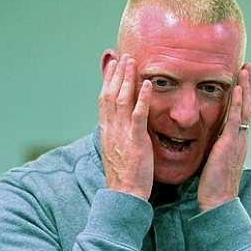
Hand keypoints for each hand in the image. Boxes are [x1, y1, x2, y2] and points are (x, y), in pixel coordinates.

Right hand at [98, 54, 153, 199]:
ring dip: (126, 79)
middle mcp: (111, 129)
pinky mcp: (135, 141)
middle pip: (109, 94)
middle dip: (115, 74)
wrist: (124, 195)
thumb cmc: (125, 176)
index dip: (107, 80)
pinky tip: (147, 84)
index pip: (103, 99)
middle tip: (122, 56)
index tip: (112, 64)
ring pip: (121, 100)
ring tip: (132, 61)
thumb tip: (121, 123)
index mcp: (106, 131)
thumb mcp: (118, 150)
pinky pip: (137, 116)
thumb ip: (119, 134)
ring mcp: (122, 134)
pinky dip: (142, 99)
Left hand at [197, 63, 250, 211]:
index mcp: (237, 142)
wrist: (218, 201)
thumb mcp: (214, 161)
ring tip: (245, 69)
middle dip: (248, 86)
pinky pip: (236, 119)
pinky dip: (238, 102)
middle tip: (248, 67)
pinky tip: (238, 88)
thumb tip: (211, 141)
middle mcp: (241, 138)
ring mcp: (238, 140)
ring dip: (246, 87)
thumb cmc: (213, 186)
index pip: (242, 114)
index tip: (242, 80)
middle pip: (248, 106)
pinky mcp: (230, 144)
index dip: (243, 96)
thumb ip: (215, 148)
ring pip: (245, 108)